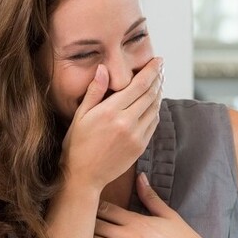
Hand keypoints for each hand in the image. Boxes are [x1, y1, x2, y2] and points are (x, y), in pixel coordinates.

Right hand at [61, 59, 163, 190]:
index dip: (151, 71)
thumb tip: (104, 68)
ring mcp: (136, 136)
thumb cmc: (77, 144)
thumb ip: (95, 91)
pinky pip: (153, 123)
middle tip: (161, 67)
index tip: (158, 61)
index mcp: (110, 111)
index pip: (139, 85)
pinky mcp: (140, 146)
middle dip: (158, 78)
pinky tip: (153, 103)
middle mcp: (126, 122)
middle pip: (151, 94)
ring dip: (159, 93)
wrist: (83, 176)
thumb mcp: (81, 115)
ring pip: (155, 108)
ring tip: (159, 82)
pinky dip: (155, 110)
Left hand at [91, 172, 226, 237]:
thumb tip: (140, 177)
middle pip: (95, 224)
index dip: (93, 207)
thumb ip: (151, 197)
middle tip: (76, 221)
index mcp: (136, 220)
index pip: (105, 208)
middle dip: (85, 222)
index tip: (86, 206)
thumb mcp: (169, 215)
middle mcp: (126, 234)